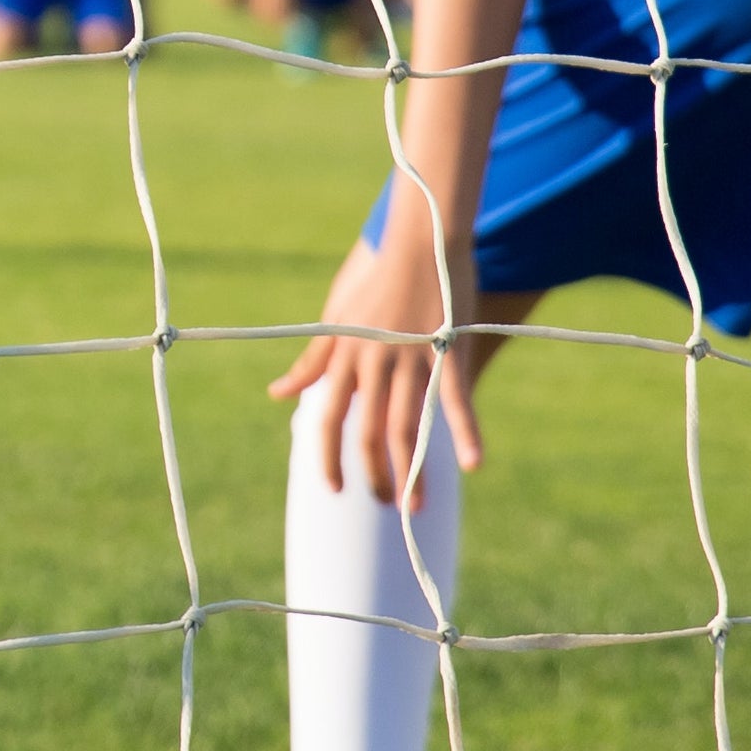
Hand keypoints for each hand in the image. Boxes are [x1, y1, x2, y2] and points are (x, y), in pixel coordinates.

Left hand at [268, 220, 482, 502]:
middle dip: (375, 475)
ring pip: (407, 426)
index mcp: (343, 358)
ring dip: (413, 471)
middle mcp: (373, 364)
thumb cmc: (373, 284)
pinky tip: (473, 465)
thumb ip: (311, 363)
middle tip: (386, 506)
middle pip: (368, 433)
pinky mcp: (447, 352)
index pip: (328, 419)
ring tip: (418, 505)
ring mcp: (411, 359)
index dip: (328, 457)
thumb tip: (277, 394)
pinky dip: (466, 433)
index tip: (332, 489)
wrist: (416, 243)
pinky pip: (456, 400)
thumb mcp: (333, 321)